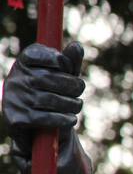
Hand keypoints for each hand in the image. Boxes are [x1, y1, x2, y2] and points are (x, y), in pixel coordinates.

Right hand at [3, 41, 85, 156]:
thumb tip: (77, 46)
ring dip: (72, 105)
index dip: (65, 63)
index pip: (50, 56)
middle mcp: (15, 78)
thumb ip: (69, 62)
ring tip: (75, 106)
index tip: (68, 69)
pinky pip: (47, 118)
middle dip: (74, 87)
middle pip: (53, 78)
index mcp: (24, 61)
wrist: (34, 126)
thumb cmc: (51, 92)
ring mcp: (13, 98)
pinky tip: (71, 119)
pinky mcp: (16, 118)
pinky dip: (64, 119)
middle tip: (78, 92)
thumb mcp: (62, 75)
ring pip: (53, 100)